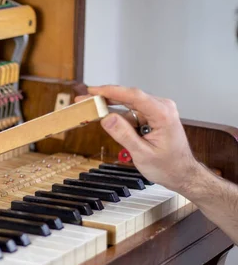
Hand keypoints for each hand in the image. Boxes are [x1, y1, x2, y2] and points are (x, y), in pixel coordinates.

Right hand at [75, 85, 199, 192]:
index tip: (93, 91)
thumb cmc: (168, 166)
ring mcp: (156, 111)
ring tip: (90, 112)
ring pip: (127, 105)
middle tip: (84, 101)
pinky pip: (131, 113)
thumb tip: (107, 118)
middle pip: (128, 97)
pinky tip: (105, 120)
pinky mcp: (151, 116)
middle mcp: (161, 107)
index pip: (134, 96)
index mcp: (162, 114)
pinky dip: (117, 117)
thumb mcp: (142, 154)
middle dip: (104, 99)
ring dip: (109, 109)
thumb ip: (124, 135)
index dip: (111, 91)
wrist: (181, 173)